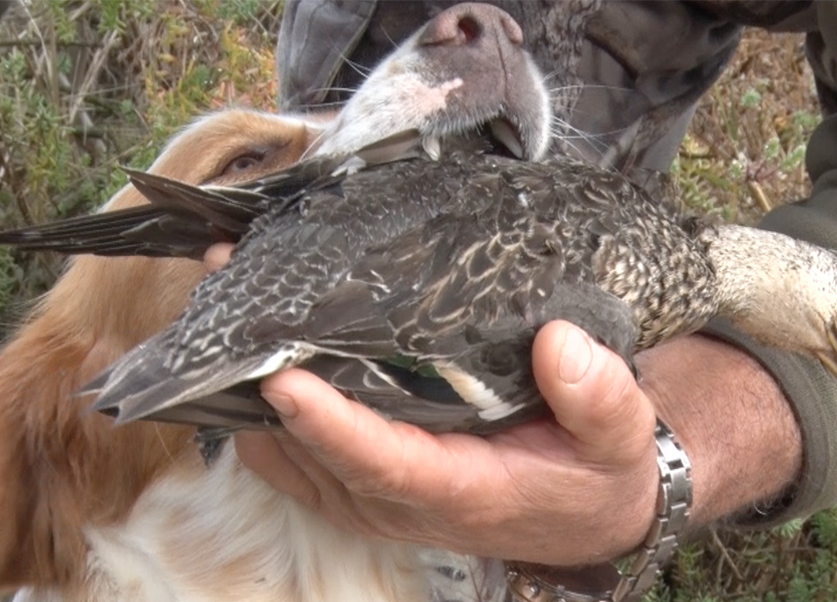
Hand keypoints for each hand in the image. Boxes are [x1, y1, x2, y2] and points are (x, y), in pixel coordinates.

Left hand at [236, 320, 660, 564]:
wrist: (583, 511)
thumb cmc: (596, 470)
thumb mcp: (618, 437)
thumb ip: (598, 397)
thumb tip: (558, 343)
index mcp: (460, 490)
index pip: (380, 463)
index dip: (329, 426)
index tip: (282, 380)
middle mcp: (400, 501)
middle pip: (310, 455)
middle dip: (258, 386)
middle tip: (223, 300)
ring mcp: (373, 494)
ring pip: (288, 455)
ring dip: (244, 392)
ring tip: (218, 302)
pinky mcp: (365, 478)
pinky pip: (295, 453)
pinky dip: (262, 408)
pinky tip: (245, 348)